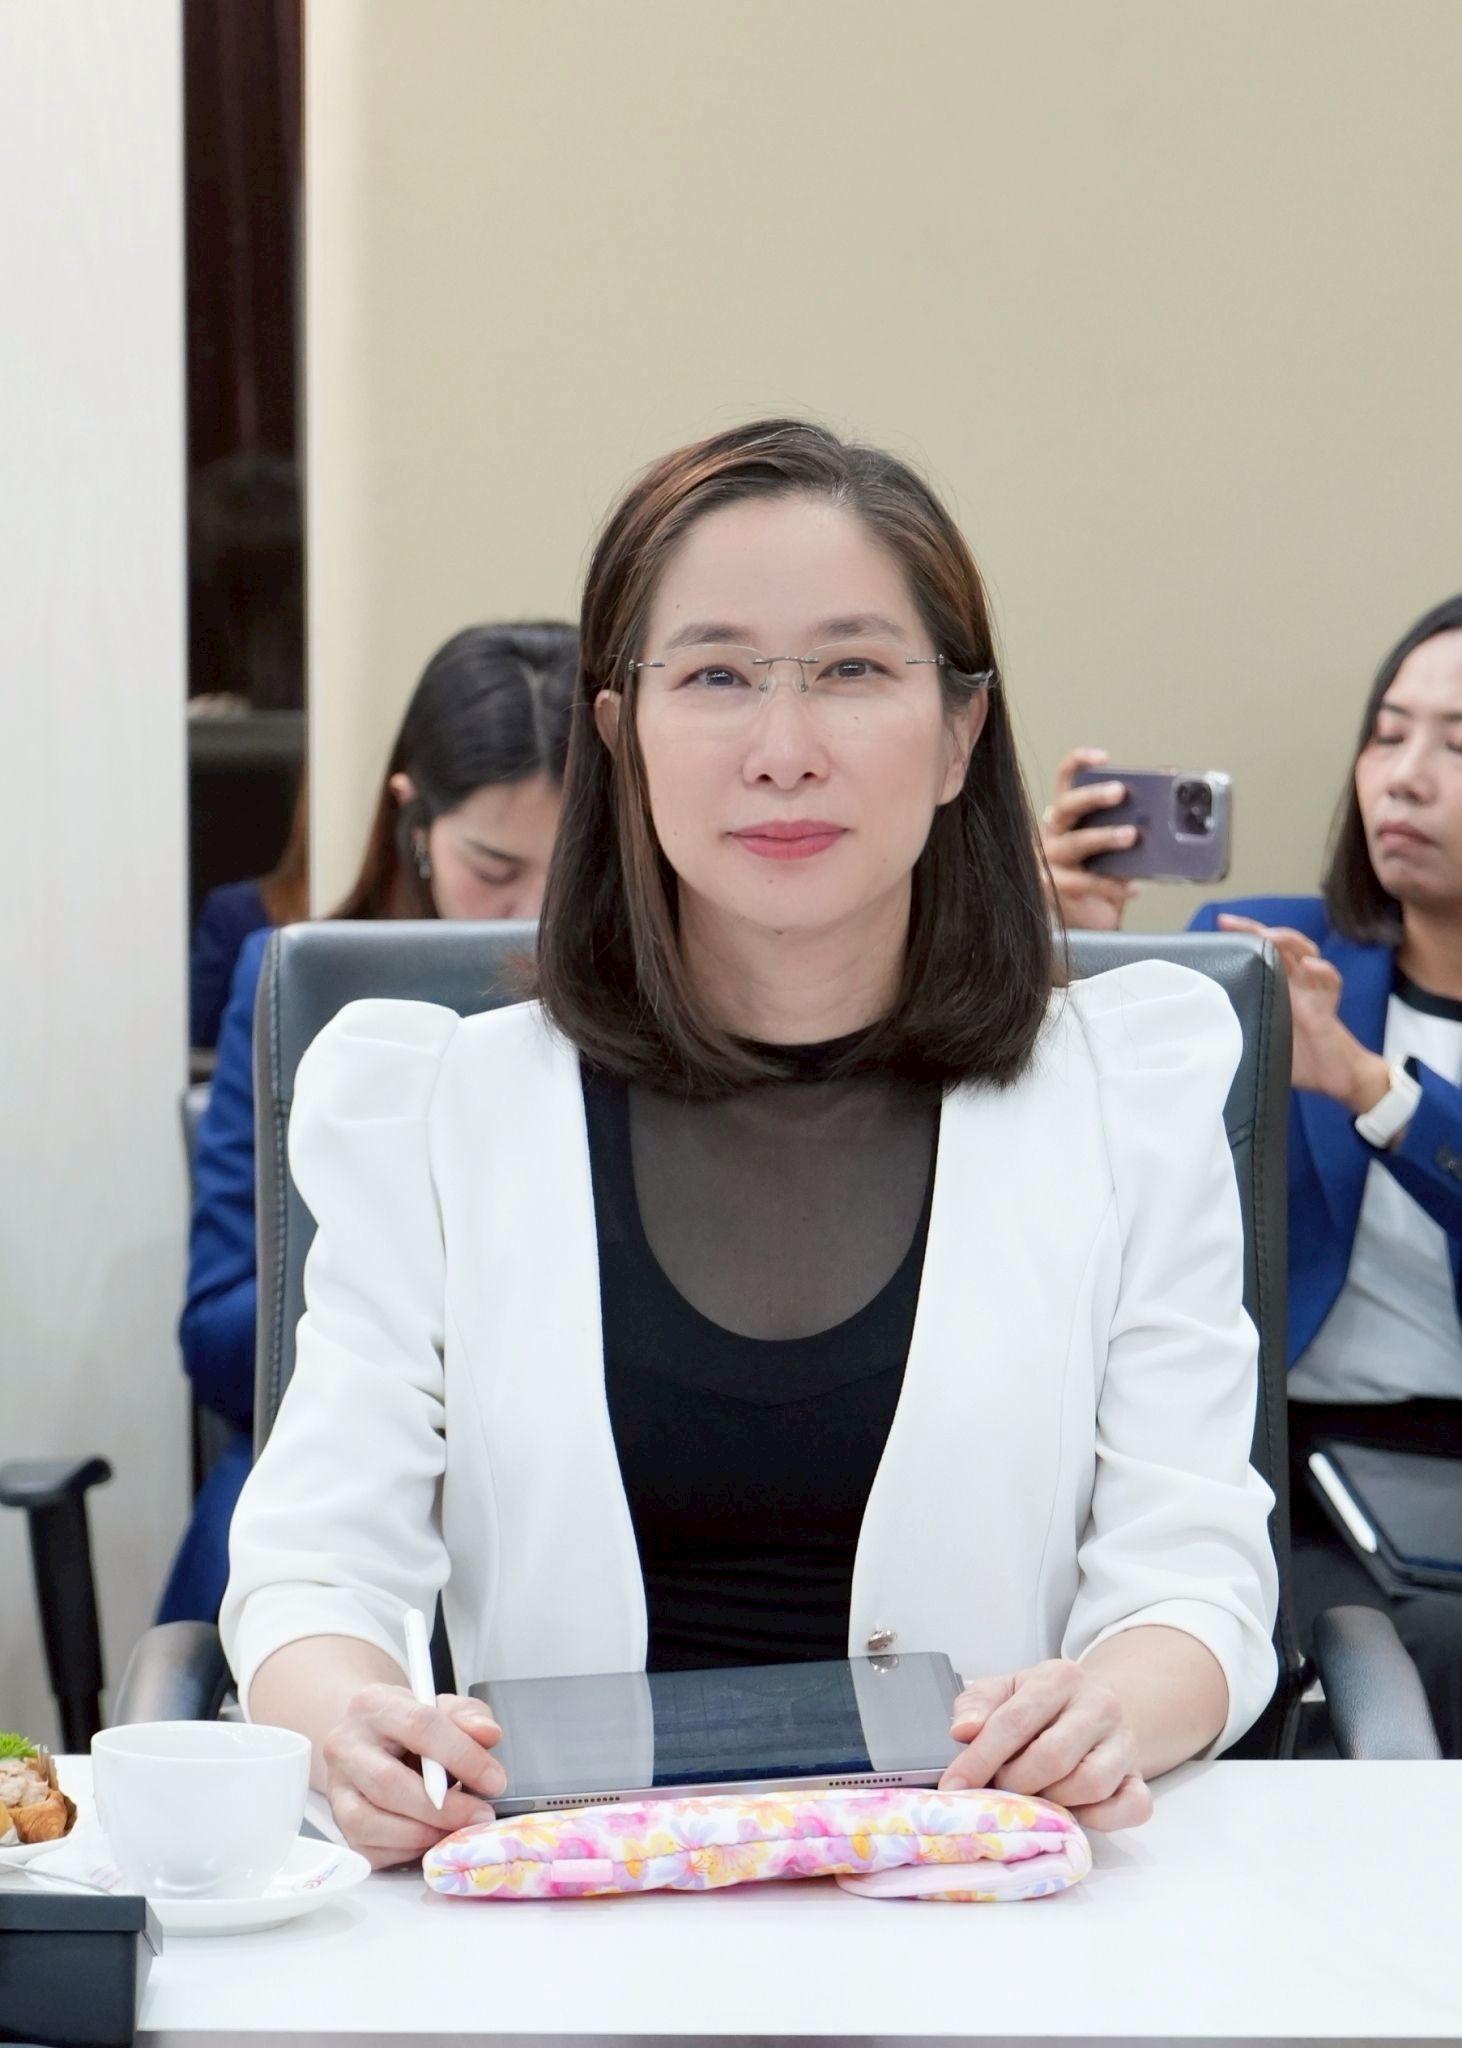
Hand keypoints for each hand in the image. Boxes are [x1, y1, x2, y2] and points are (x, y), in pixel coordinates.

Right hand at [321, 1684, 506, 1868]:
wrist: (369, 1737)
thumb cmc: (409, 1724)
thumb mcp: (443, 1707)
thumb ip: (468, 1716)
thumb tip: (488, 1735)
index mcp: (374, 1704)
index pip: (419, 1727)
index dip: (462, 1756)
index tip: (495, 1780)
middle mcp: (345, 1745)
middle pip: (389, 1783)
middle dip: (442, 1808)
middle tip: (479, 1815)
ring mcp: (336, 1787)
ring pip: (369, 1822)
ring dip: (421, 1833)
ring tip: (455, 1830)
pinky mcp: (337, 1821)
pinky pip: (366, 1849)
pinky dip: (404, 1850)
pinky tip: (430, 1837)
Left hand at [939, 1657, 1151, 1830]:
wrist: (1096, 1705)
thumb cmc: (1042, 1704)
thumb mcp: (1005, 1690)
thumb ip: (977, 1705)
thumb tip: (962, 1731)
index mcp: (1060, 1676)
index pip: (1014, 1721)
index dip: (979, 1759)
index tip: (954, 1786)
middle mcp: (1100, 1705)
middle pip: (1053, 1757)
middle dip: (1016, 1783)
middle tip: (999, 1789)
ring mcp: (1125, 1742)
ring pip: (1091, 1784)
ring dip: (1054, 1801)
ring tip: (1035, 1795)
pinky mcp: (1141, 1777)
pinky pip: (1131, 1807)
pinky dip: (1100, 1819)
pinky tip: (1074, 1811)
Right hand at [1039, 748, 1139, 930]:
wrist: (1088, 922)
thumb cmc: (1101, 878)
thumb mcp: (1118, 849)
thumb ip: (1132, 827)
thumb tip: (1170, 809)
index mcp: (1067, 818)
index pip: (1065, 782)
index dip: (1078, 764)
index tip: (1102, 757)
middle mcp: (1052, 836)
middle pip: (1066, 807)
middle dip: (1093, 796)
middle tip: (1121, 792)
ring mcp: (1050, 863)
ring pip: (1073, 843)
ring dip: (1103, 836)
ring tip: (1131, 835)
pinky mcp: (1055, 890)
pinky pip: (1083, 883)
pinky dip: (1111, 884)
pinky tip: (1133, 887)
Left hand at [1215, 915, 1389, 1113]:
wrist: (1331, 1076)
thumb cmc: (1296, 1057)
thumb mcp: (1257, 1038)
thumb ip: (1237, 1027)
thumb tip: (1201, 1028)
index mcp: (1275, 986)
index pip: (1258, 953)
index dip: (1241, 937)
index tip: (1219, 924)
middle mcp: (1293, 983)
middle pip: (1278, 944)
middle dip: (1256, 929)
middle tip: (1230, 923)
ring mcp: (1311, 991)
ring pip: (1306, 951)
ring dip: (1288, 940)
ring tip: (1270, 936)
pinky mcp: (1327, 1007)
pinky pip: (1330, 983)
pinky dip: (1323, 971)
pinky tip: (1310, 966)